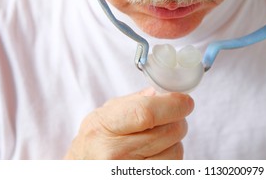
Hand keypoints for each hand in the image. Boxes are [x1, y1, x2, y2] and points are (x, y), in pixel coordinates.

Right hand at [64, 87, 193, 159]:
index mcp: (103, 127)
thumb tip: (163, 93)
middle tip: (171, 117)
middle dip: (178, 120)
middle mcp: (113, 154)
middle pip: (168, 131)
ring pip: (176, 151)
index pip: (146, 113)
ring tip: (158, 139)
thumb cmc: (94, 142)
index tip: (185, 101)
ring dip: (174, 141)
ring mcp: (128, 172)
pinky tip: (156, 154)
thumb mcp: (104, 115)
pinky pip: (173, 167)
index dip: (173, 105)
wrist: (81, 172)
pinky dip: (170, 157)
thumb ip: (133, 101)